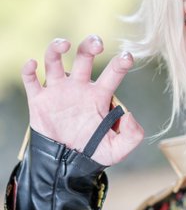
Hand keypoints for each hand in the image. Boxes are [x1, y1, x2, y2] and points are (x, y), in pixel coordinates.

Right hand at [21, 35, 143, 165]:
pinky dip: (28, 69)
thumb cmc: (93, 153)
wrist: (66, 165)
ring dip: (56, 48)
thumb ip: (132, 135)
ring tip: (64, 44)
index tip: (127, 57)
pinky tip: (32, 64)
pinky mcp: (39, 100)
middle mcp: (79, 87)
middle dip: (89, 45)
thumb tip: (128, 115)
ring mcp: (58, 91)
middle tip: (97, 44)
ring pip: (54, 60)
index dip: (121, 63)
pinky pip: (30, 79)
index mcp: (100, 96)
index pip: (113, 74)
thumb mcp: (118, 149)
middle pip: (84, 57)